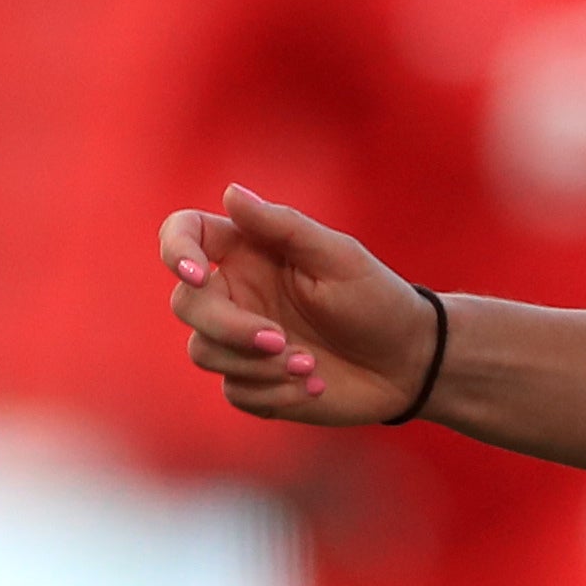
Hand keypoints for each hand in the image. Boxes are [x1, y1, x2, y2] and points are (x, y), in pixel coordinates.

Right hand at [161, 183, 438, 422]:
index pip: (185, 235)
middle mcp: (236, 292)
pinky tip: (316, 386)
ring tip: (311, 367)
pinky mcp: (254, 381)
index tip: (198, 275)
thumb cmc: (377, 300)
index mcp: (248, 252)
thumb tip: (231, 193)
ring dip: (256, 365)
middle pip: (187, 305)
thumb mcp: (338, 257)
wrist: (409, 363)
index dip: (176, 250)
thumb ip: (283, 226)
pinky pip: (234, 391)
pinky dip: (273, 393)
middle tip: (281, 341)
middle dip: (229, 328)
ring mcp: (240, 340)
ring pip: (204, 352)